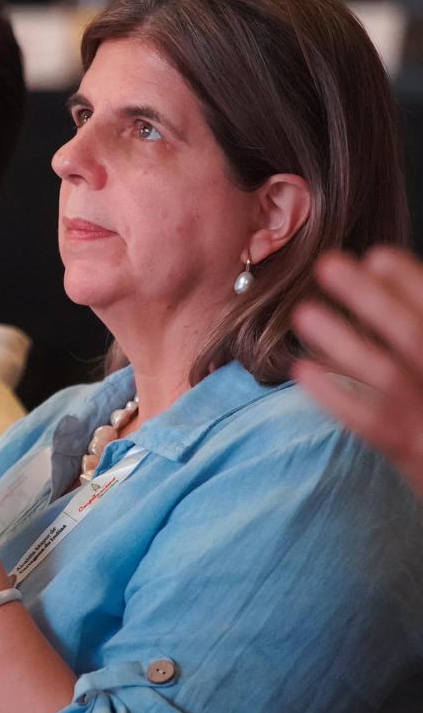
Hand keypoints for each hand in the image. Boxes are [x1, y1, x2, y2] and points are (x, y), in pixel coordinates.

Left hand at [293, 247, 422, 498]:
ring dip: (343, 338)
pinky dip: (335, 392)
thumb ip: (417, 348)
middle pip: (416, 334)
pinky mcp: (415, 457)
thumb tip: (384, 292)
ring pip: (387, 374)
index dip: (413, 282)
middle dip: (373, 297)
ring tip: (303, 312)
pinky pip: (370, 422)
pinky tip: (301, 369)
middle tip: (329, 264)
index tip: (377, 254)